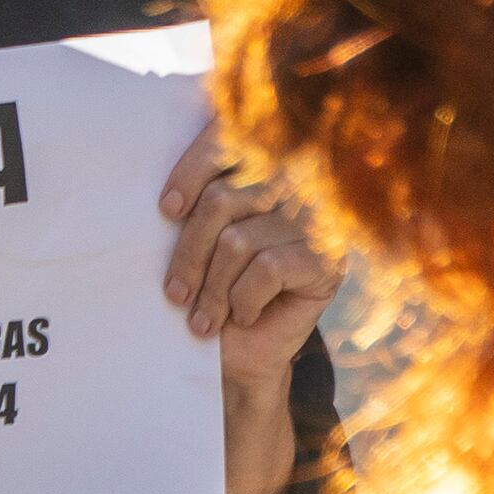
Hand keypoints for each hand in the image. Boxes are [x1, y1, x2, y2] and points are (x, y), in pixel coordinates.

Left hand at [159, 134, 332, 398]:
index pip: (225, 142)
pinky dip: (243, 298)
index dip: (191, 171)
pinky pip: (266, 269)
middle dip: (190, 254)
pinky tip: (243, 316)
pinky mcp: (328, 260)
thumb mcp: (198, 238)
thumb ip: (193, 204)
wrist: (247, 352)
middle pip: (221, 201)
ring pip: (238, 241)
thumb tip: (165, 196)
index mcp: (264, 166)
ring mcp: (318, 223)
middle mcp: (297, 186)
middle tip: (175, 294)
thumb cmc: (214, 286)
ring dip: (212, 288)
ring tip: (203, 317)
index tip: (167, 210)